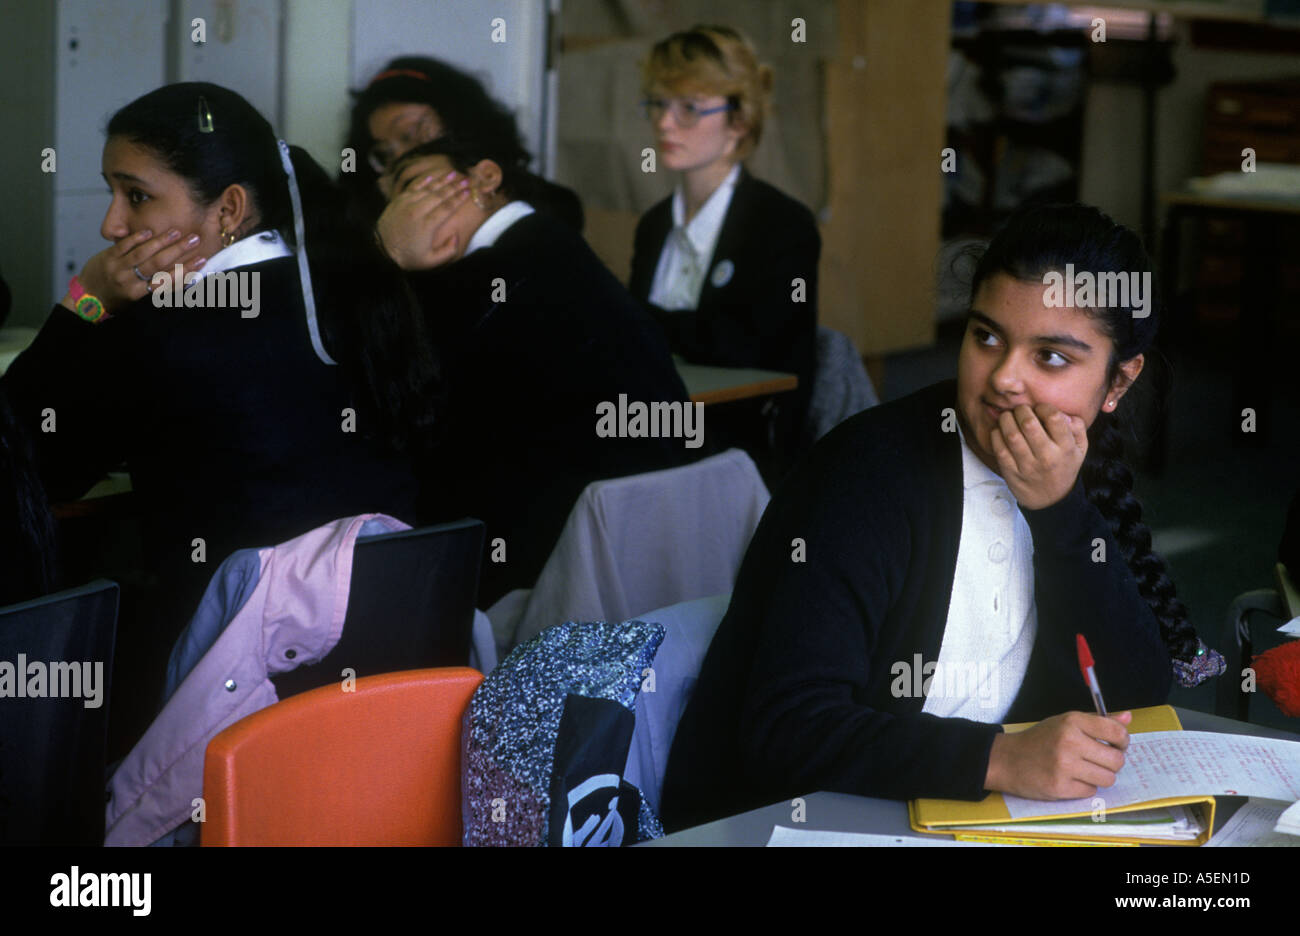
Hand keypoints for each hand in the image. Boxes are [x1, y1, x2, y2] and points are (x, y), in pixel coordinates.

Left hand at [63, 228, 206, 314]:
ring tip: (177, 232)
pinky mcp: (107, 257)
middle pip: (158, 264)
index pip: (167, 281)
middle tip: (195, 240)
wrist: (88, 297)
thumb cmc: (118, 300)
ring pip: (142, 253)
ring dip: (161, 241)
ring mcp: (117, 268)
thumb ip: (157, 286)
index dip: (186, 270)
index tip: (202, 260)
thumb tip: (185, 276)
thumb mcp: (138, 298)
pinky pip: (124, 246)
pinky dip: (137, 238)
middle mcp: (129, 281)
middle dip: (178, 251)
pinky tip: (150, 232)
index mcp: (139, 294)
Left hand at [375, 166, 469, 270]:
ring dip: (442, 180)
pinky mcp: (399, 200)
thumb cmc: (408, 257)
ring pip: (428, 188)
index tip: (469, 191)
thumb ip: (448, 251)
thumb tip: (456, 236)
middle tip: (466, 180)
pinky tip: (433, 177)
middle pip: (440, 195)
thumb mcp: (430, 261)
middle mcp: (417, 211)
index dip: (459, 198)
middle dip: (455, 186)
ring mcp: (406, 204)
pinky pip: (414, 187)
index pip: (447, 207)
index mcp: (427, 226)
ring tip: (454, 174)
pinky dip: (424, 181)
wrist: (382, 251)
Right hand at [985, 711, 1130, 799]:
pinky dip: (1084, 787)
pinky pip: (1091, 791)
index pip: (1116, 731)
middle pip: (1116, 760)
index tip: (1117, 744)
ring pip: (1108, 778)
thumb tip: (1128, 717)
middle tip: (1099, 760)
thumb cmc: (1038, 740)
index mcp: (1072, 722)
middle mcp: (1069, 742)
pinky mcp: (1060, 787)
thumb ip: (1097, 721)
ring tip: (1084, 770)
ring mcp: (1064, 766)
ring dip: (1099, 777)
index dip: (1123, 740)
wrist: (1006, 759)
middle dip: (1112, 762)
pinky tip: (1070, 779)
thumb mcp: (1064, 723)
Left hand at [989, 403, 1087, 509]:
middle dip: (1021, 410)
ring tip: (1008, 417)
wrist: (1051, 500)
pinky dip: (996, 435)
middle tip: (1020, 411)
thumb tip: (1065, 413)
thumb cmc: (1064, 468)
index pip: (1054, 418)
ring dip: (1006, 419)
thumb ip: (1078, 428)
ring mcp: (1028, 466)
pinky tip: (1000, 431)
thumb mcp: (1080, 449)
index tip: (1040, 409)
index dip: (1043, 407)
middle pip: (1028, 423)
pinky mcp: (1011, 472)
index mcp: (1066, 448)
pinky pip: (999, 449)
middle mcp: (1047, 457)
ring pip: (1011, 435)